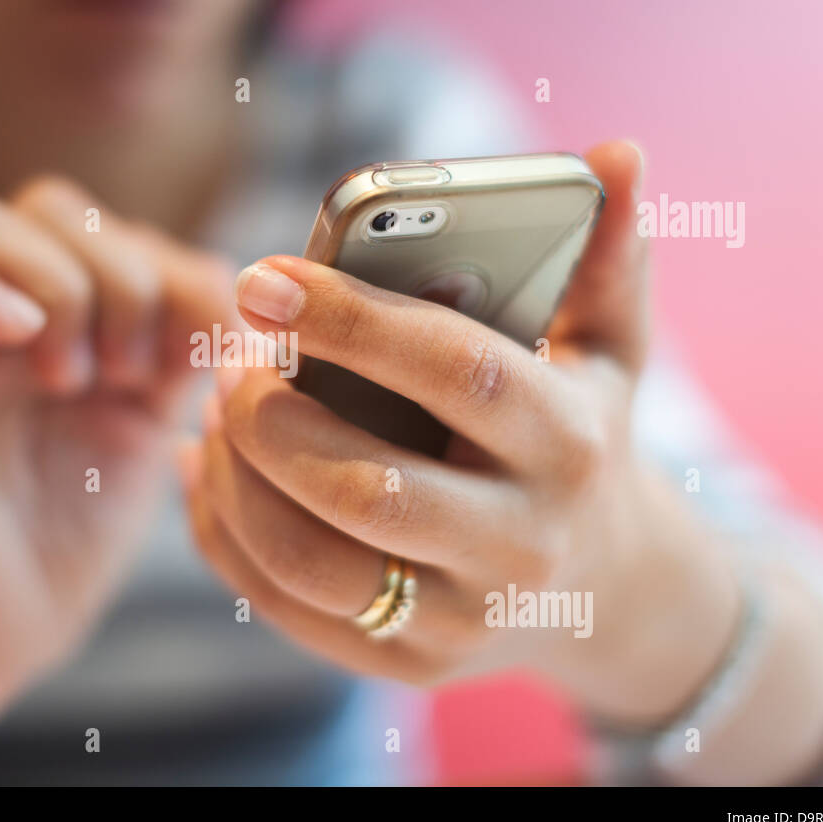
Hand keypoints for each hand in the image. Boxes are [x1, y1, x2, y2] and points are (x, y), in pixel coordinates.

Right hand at [0, 176, 231, 720]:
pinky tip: (23, 339)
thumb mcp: (154, 421)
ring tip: (77, 380)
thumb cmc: (77, 534)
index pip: (107, 222)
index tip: (199, 351)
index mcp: (55, 315)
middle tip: (130, 371)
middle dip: (117, 272)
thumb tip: (229, 275)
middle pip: (45, 204)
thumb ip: (183, 342)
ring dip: (55, 286)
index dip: (168, 263)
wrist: (6, 636)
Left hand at [179, 142, 741, 716]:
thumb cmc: (585, 440)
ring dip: (235, 479)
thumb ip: (607, 258)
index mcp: (569, 446)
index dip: (353, 320)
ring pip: (309, 561)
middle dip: (271, 419)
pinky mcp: (407, 668)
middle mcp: (521, 547)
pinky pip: (286, 608)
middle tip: (230, 360)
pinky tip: (205, 471)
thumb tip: (617, 153)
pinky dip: (223, 536)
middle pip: (366, 489)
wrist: (608, 589)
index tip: (264, 277)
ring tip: (214, 412)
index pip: (455, 372)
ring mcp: (462, 623)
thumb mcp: (612, 353)